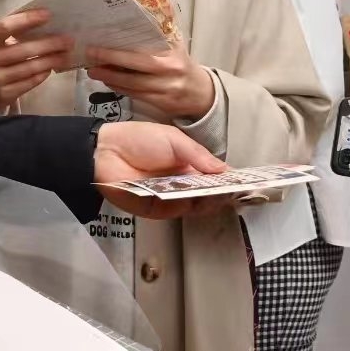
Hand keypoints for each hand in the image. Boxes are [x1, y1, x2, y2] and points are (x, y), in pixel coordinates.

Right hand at [0, 10, 72, 113]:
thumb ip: (14, 32)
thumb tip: (45, 18)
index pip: (6, 26)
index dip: (27, 19)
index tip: (47, 14)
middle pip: (23, 49)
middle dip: (49, 44)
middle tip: (68, 40)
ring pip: (29, 67)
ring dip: (51, 60)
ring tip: (65, 55)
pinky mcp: (4, 94)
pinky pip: (29, 82)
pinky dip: (43, 74)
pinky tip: (51, 68)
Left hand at [84, 44, 214, 121]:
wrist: (201, 94)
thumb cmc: (183, 65)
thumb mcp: (176, 47)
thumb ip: (160, 33)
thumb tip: (140, 11)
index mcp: (172, 55)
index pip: (143, 50)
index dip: (121, 48)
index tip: (102, 40)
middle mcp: (169, 72)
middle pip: (135, 67)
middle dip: (111, 61)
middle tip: (90, 55)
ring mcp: (164, 90)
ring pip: (132, 84)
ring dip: (110, 77)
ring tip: (92, 70)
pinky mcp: (159, 103)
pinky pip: (134, 95)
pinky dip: (119, 88)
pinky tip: (107, 81)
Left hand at [91, 121, 232, 219]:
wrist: (105, 151)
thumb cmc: (137, 139)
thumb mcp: (174, 140)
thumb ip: (199, 155)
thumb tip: (224, 169)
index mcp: (186, 165)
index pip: (212, 177)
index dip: (228, 180)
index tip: (244, 182)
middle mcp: (180, 183)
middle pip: (208, 194)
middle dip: (224, 193)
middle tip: (239, 192)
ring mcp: (170, 197)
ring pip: (197, 205)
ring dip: (211, 200)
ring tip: (225, 194)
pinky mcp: (157, 209)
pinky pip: (179, 210)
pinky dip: (192, 206)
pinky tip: (203, 198)